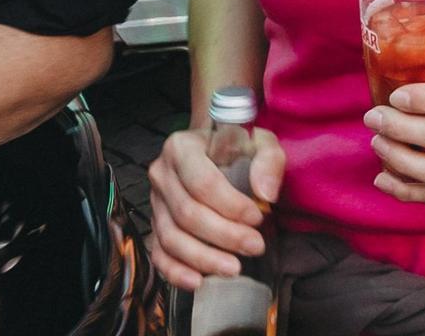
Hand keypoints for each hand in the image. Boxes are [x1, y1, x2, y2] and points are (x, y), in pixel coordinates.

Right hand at [146, 126, 284, 290]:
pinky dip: (175, 271)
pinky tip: (197, 281)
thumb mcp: (260, 142)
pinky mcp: (155, 225)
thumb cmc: (239, 147)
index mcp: (181, 147)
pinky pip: (159, 253)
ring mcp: (155, 202)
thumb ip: (268, 161)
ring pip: (171, 237)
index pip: (202, 183)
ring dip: (203, 258)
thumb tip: (266, 195)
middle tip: (255, 246)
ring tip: (234, 268)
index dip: (231, 206)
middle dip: (224, 235)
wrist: (216, 150)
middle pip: (187, 214)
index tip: (258, 218)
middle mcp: (161, 174)